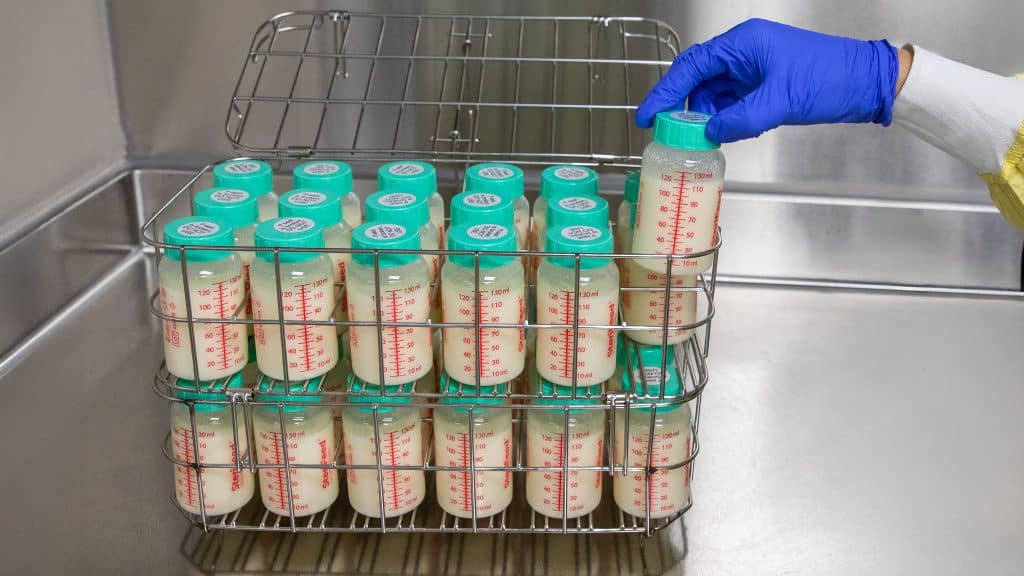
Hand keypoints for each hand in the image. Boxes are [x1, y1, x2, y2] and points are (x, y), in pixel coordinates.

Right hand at [636, 19, 899, 142]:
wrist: (867, 83)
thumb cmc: (829, 79)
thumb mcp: (779, 103)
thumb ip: (738, 120)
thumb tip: (708, 132)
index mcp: (743, 45)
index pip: (691, 67)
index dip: (665, 92)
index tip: (647, 115)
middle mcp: (744, 52)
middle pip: (698, 79)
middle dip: (684, 107)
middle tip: (669, 133)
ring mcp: (753, 67)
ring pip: (714, 93)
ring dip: (706, 116)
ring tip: (702, 138)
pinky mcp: (763, 83)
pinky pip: (732, 100)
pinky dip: (725, 117)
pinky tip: (726, 132)